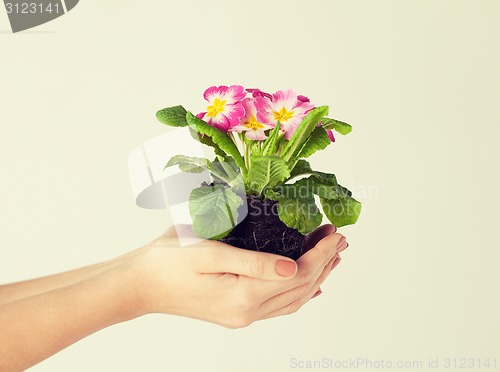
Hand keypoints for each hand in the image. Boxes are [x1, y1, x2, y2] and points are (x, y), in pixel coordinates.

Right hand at [124, 224, 347, 327]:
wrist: (140, 284)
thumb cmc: (168, 262)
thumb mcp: (209, 253)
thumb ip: (254, 263)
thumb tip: (294, 266)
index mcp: (243, 296)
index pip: (297, 274)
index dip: (321, 254)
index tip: (336, 233)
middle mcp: (247, 312)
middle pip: (300, 288)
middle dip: (324, 262)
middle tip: (340, 239)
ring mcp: (242, 315)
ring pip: (293, 299)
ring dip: (316, 277)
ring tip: (332, 256)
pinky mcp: (236, 312)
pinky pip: (278, 306)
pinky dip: (298, 293)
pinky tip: (309, 285)